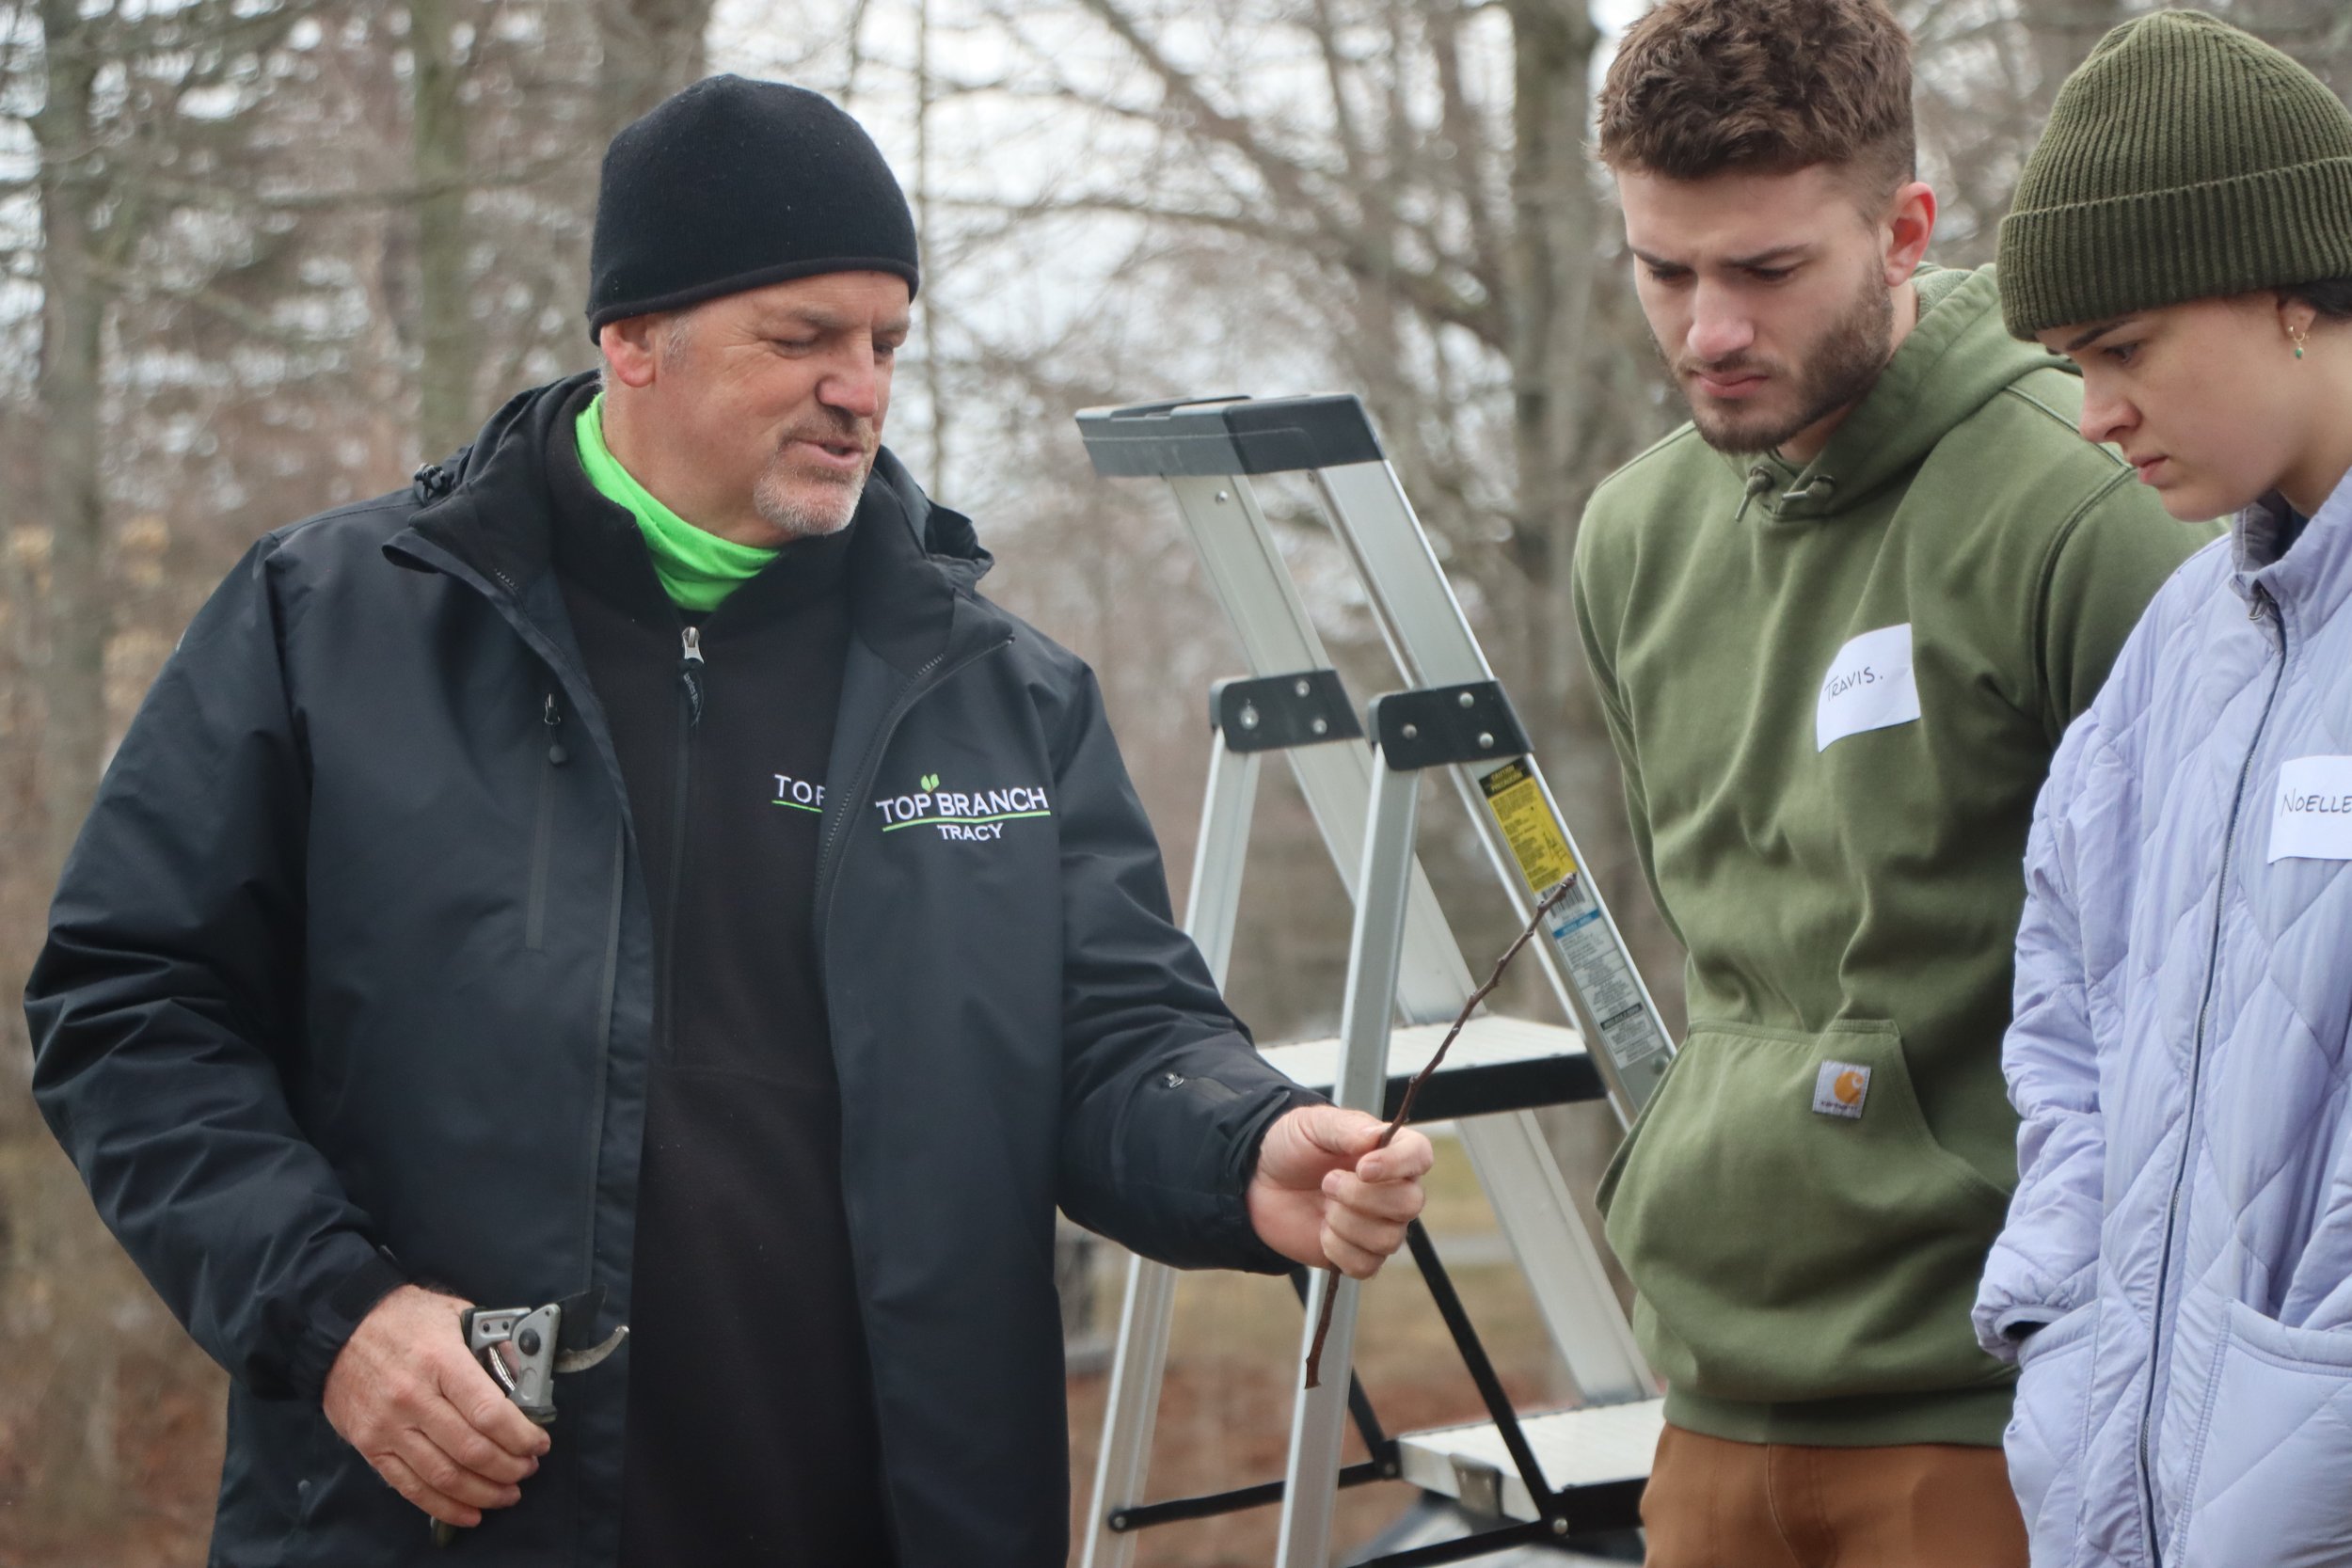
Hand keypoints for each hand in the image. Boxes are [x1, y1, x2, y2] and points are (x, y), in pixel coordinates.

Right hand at [321, 1285, 550, 1528]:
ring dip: (484, 1492)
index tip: (539, 1443)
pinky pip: (410, 1487)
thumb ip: (493, 1343)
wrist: (338, 1327)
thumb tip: (525, 1374)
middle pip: (471, 1450)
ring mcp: (388, 1426)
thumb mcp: (456, 1314)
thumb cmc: (403, 1317)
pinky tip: (470, 1512)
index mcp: (440, 1360)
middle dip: (509, 1466)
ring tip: (508, 1492)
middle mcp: (413, 1398)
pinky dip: (444, 1506)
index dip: (521, 1436)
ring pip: (444, 1476)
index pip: (489, 1412)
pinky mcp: (370, 1446)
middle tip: (528, 1468)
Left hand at [1246, 1105, 1433, 1277]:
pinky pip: (1366, 1265)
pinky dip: (1338, 1249)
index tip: (1363, 1168)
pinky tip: (1322, 1230)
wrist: (1259, 1182)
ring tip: (1324, 1205)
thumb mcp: (1311, 1125)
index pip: (1420, 1156)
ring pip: (1389, 1239)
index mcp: (1388, 1151)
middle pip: (1411, 1203)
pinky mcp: (1359, 1254)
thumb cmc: (1291, 1147)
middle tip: (1327, 1182)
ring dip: (1347, 1223)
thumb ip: (1344, 1129)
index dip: (1398, 1165)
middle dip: (1362, 1197)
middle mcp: (1392, 1189)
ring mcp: (1378, 1224)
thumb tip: (1375, 1137)